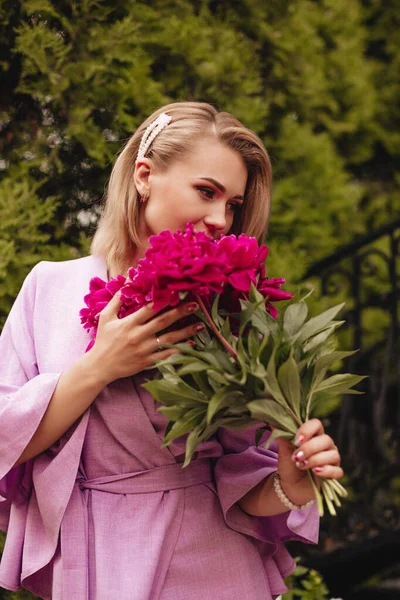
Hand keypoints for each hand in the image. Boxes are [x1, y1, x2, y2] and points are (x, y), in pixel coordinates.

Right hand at [88, 294, 203, 384]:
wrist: (99, 367)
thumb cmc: (103, 340)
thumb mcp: (106, 317)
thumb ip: (117, 300)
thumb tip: (126, 282)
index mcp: (129, 323)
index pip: (149, 308)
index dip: (164, 299)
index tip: (176, 292)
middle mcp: (138, 335)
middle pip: (163, 321)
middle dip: (180, 312)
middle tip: (195, 305)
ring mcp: (144, 349)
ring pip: (169, 339)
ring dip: (186, 332)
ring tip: (200, 325)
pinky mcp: (147, 361)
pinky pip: (166, 355)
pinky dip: (180, 350)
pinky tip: (192, 345)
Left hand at [275, 418, 342, 505]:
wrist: (290, 486)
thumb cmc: (289, 465)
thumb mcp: (283, 450)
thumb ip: (281, 436)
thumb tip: (272, 422)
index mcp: (313, 435)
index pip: (316, 424)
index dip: (307, 430)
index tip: (296, 441)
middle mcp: (325, 445)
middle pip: (326, 440)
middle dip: (309, 448)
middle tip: (296, 457)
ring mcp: (332, 459)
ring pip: (333, 455)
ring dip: (315, 460)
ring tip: (302, 465)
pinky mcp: (335, 474)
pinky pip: (338, 470)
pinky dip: (326, 471)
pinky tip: (315, 472)